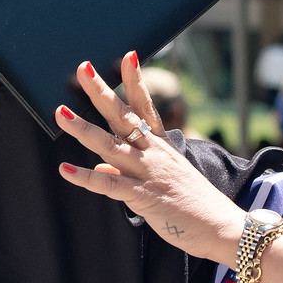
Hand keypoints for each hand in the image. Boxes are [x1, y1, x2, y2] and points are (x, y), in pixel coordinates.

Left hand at [54, 54, 255, 269]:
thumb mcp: (165, 182)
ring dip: (83, 128)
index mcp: (162, 147)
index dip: (135, 81)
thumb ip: (129, 173)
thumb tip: (101, 169)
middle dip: (101, 92)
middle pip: (122, 116)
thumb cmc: (196, 207)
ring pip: (109, 145)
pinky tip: (65, 168)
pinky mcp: (143, 196)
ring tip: (60, 113)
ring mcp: (148, 172)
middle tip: (83, 69)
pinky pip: (109, 185)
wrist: (221, 227)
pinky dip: (86, 177)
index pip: (146, 107)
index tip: (128, 55)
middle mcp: (154, 153)